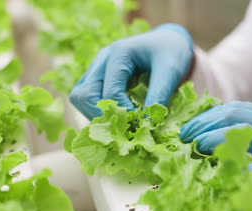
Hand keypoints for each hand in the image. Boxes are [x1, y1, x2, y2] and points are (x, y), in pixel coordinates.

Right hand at [70, 23, 193, 118]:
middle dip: (102, 116)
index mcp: (119, 52)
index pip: (109, 91)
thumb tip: (147, 123)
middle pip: (83, 94)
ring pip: (79, 98)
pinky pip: (85, 99)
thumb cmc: (172, 53)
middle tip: (126, 128)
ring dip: (97, 114)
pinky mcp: (96, 77)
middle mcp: (102, 59)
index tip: (141, 124)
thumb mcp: (171, 72)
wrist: (168, 41)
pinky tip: (119, 117)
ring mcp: (96, 68)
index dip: (123, 112)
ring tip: (122, 124)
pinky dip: (98, 111)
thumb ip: (159, 94)